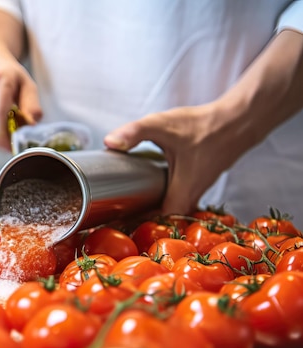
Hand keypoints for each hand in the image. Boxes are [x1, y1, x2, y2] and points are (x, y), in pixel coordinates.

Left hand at [104, 104, 258, 215]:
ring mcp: (198, 188)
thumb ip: (135, 132)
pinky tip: (152, 190)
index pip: (161, 220)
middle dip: (145, 221)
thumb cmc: (203, 124)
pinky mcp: (199, 180)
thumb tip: (109, 142)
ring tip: (131, 208)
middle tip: (121, 219)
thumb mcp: (163, 124)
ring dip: (156, 211)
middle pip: (167, 219)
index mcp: (182, 190)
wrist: (239, 120)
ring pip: (175, 209)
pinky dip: (165, 198)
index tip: (120, 224)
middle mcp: (192, 194)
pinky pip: (180, 197)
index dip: (141, 225)